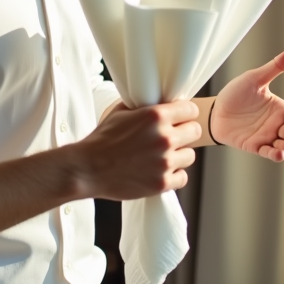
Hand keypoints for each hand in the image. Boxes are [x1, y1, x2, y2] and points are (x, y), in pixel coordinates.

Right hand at [72, 99, 200, 199]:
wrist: (88, 169)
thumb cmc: (102, 139)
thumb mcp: (120, 112)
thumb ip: (144, 105)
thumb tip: (160, 100)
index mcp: (156, 116)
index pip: (191, 110)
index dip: (185, 114)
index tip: (181, 119)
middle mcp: (164, 138)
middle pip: (195, 131)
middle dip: (185, 133)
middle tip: (173, 138)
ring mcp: (164, 162)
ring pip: (190, 155)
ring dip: (179, 155)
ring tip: (163, 157)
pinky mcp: (162, 183)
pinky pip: (182, 178)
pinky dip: (174, 176)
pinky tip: (160, 172)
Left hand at [211, 47, 283, 161]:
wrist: (215, 108)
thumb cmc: (236, 93)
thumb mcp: (256, 78)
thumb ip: (275, 67)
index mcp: (281, 109)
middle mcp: (277, 125)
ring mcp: (267, 137)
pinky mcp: (254, 146)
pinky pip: (268, 152)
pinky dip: (275, 155)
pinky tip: (280, 153)